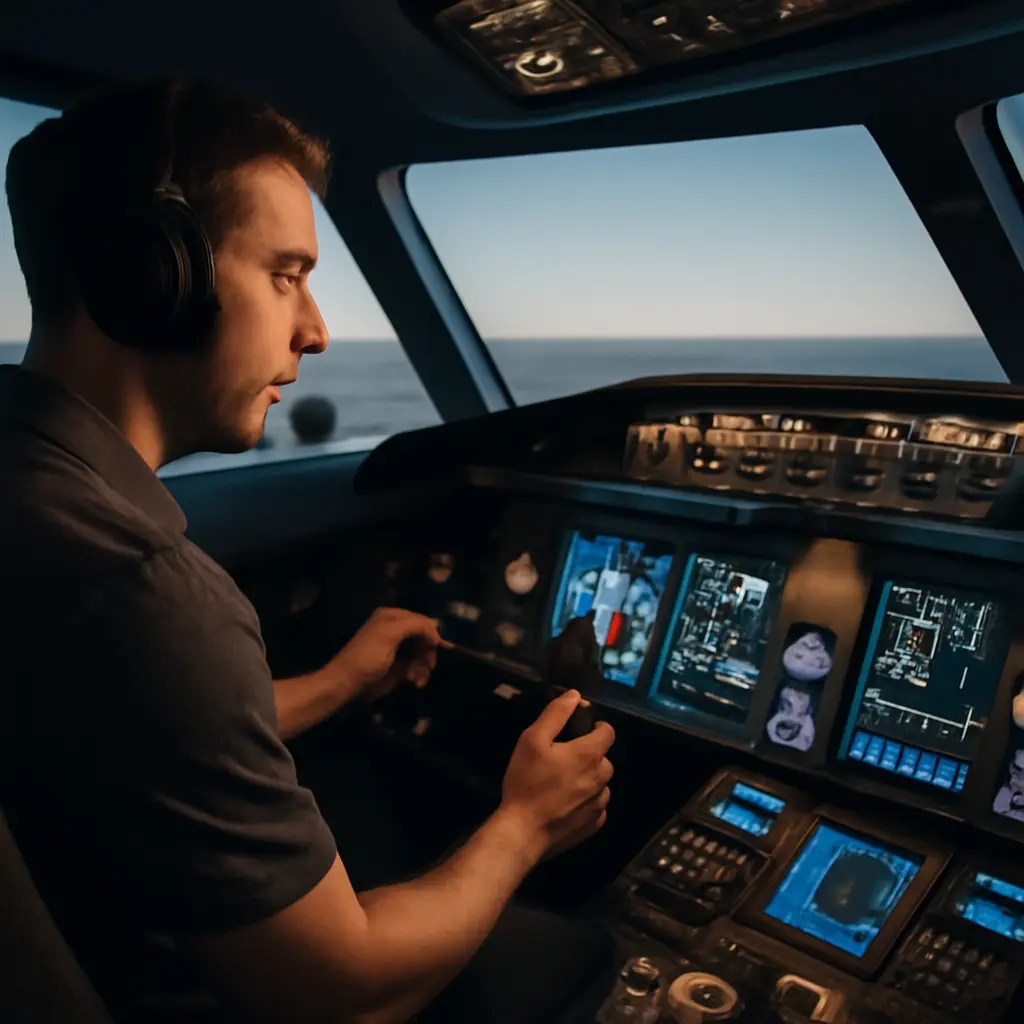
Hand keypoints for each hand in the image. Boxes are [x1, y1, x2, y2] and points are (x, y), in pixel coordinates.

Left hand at [325, 607, 451, 704]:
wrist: (348, 683)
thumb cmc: (368, 656)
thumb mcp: (389, 633)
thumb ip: (415, 625)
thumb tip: (436, 631)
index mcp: (393, 617)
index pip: (423, 621)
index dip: (431, 635)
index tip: (436, 649)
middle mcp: (397, 630)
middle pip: (425, 639)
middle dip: (427, 654)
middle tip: (428, 667)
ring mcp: (398, 648)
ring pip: (423, 654)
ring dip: (423, 667)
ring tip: (415, 679)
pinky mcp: (399, 665)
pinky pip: (417, 666)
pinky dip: (419, 674)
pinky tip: (414, 682)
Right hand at [498, 690, 614, 860]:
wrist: (523, 831)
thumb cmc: (527, 781)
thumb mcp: (533, 739)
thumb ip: (555, 714)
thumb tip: (574, 696)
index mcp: (589, 754)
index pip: (608, 732)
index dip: (596, 727)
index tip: (580, 730)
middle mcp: (601, 778)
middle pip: (604, 758)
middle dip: (589, 754)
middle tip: (562, 758)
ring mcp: (599, 804)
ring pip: (601, 783)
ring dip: (588, 779)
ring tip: (562, 783)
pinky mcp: (593, 825)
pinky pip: (596, 807)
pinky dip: (586, 802)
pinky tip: (566, 804)